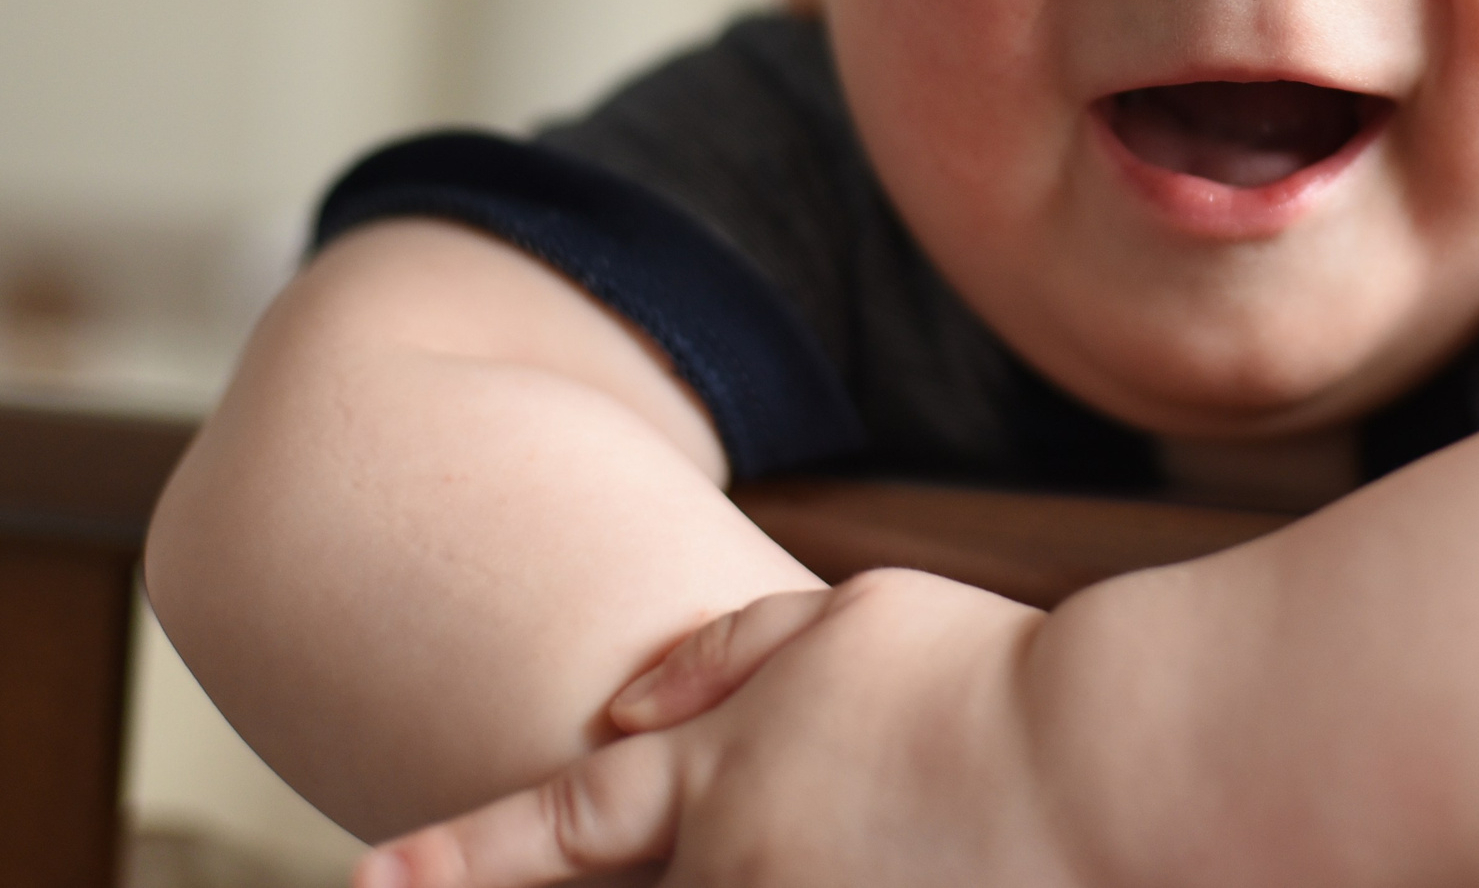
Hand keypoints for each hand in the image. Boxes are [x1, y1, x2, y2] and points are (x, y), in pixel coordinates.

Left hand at [352, 569, 1089, 887]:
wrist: (1109, 765)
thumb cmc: (988, 676)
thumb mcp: (849, 617)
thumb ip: (725, 655)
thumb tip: (622, 702)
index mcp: (713, 775)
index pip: (556, 825)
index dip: (458, 856)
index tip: (370, 876)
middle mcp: (729, 874)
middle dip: (529, 887)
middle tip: (494, 875)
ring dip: (714, 884)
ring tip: (807, 845)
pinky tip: (853, 872)